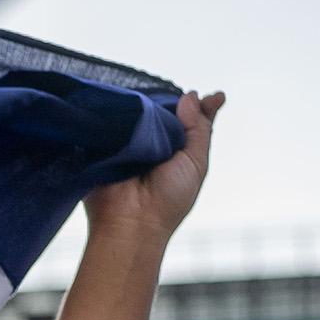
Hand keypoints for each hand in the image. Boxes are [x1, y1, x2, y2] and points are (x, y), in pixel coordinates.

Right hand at [83, 89, 224, 250]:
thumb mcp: (196, 164)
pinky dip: (120, 111)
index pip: (190, 121)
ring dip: (145, 104)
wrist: (131, 223)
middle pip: (164, 111)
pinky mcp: (104, 142)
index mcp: (177, 152)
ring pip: (139, 112)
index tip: (215, 97)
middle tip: (185, 96)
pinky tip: (127, 106)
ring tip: (153, 102)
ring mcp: (128, 142)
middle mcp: (153, 145)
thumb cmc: (168, 201)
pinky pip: (113, 119)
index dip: (200, 107)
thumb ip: (199, 130)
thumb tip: (191, 96)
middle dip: (173, 101)